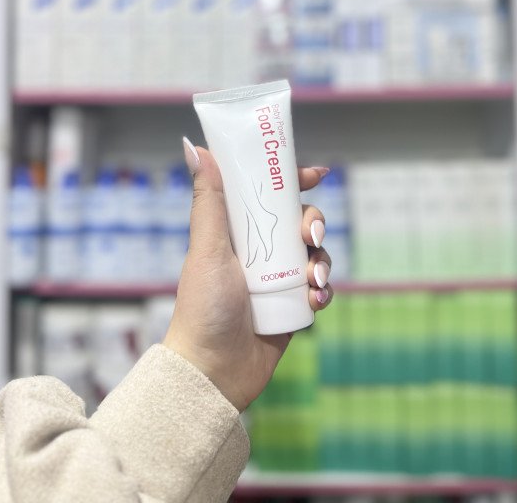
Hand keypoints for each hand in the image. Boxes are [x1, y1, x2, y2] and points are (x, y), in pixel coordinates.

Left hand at [163, 138, 332, 411]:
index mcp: (237, 231)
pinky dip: (323, 290)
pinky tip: (314, 299)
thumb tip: (192, 146)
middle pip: (300, 219)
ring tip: (312, 278)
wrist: (214, 371)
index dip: (293, 180)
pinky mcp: (292, 305)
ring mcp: (278, 278)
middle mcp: (260, 250)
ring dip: (323, 259)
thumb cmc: (203, 307)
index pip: (269, 194)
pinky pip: (320, 287)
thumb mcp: (207, 247)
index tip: (315, 173)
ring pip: (316, 252)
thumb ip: (207, 199)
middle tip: (309, 233)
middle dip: (314, 221)